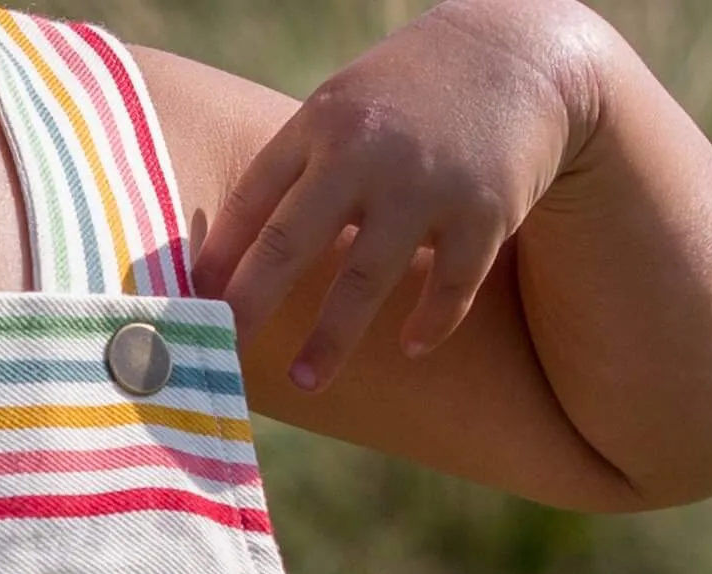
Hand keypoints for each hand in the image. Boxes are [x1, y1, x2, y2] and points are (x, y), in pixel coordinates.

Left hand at [192, 0, 616, 391]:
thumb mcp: (340, 110)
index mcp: (322, 126)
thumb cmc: (405, 100)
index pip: (251, 202)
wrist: (525, 53)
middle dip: (250, 306)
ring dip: (331, 340)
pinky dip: (430, 323)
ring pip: (364, 280)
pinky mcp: (485, 212)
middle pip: (290, 244)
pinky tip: (410, 347)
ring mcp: (426, 185)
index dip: (215, 263)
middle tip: (220, 357)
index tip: (185, 313)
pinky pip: (449, 287)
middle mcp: (367, 154)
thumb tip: (214, 265)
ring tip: (303, 383)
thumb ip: (287, 174)